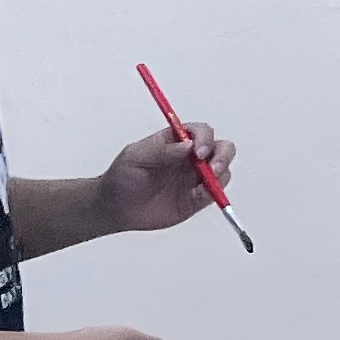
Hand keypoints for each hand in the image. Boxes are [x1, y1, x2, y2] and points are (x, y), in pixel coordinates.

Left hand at [99, 126, 232, 235]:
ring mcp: (195, 178)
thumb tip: (188, 144)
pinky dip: (214, 194)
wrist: (116, 208)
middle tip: (213, 168)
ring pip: (222, 170)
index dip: (205, 138)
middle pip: (221, 148)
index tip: (198, 151)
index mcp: (176, 141)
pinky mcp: (196, 199)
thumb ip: (161, 150)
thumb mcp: (135, 157)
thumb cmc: (122, 178)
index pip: (200, 132)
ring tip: (207, 184)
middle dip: (223, 156)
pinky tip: (200, 196)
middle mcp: (190, 157)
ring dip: (221, 174)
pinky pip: (214, 194)